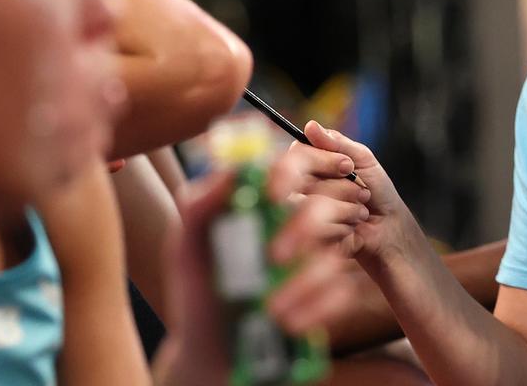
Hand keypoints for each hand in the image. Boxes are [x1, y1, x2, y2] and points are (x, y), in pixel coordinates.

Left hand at [154, 170, 358, 385]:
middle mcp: (295, 232)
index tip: (274, 193)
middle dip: (304, 228)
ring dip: (304, 284)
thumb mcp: (186, 250)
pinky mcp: (327, 298)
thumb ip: (198, 208)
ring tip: (271, 310)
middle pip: (324, 208)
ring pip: (331, 258)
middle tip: (275, 256)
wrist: (208, 355)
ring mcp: (313, 265)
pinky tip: (288, 323)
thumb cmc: (196, 296)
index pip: (295, 173)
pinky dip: (316, 309)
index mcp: (265, 212)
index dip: (293, 172)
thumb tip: (230, 172)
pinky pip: (340, 294)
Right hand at [268, 121, 409, 262]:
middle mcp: (301, 190)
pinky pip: (320, 229)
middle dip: (341, 186)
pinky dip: (346, 224)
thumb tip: (311, 126)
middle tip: (361, 190)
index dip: (321, 160)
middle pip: (302, 181)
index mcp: (310, 168)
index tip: (347, 165)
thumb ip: (337, 144)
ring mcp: (302, 217)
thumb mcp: (362, 160)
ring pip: (313, 206)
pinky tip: (354, 226)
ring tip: (361, 209)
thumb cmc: (376, 190)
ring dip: (347, 206)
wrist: (389, 226)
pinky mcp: (310, 239)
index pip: (296, 156)